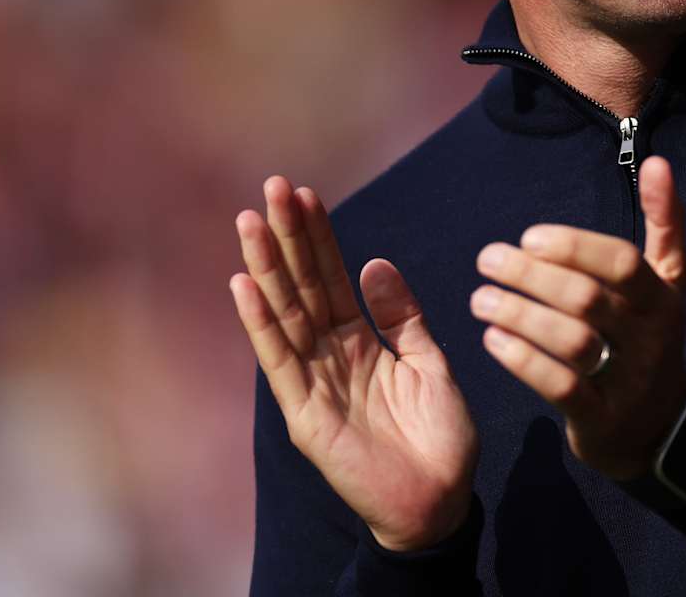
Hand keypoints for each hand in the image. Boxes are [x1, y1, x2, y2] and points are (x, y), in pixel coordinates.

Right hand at [230, 177, 478, 551]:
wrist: (441, 500)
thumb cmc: (438, 436)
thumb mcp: (428, 362)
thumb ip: (402, 315)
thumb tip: (373, 262)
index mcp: (359, 341)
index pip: (331, 277)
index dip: (319, 236)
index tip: (305, 192)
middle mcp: (330, 355)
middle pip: (302, 286)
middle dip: (288, 237)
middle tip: (271, 186)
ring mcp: (314, 382)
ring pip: (284, 314)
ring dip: (266, 268)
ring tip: (250, 221)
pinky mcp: (305, 415)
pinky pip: (280, 362)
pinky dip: (261, 325)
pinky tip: (244, 286)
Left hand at [469, 155, 685, 478]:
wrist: (656, 427)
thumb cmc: (647, 337)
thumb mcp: (667, 282)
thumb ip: (664, 222)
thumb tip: (658, 162)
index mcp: (663, 297)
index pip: (622, 263)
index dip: (575, 247)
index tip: (530, 236)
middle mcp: (650, 337)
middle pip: (588, 298)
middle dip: (532, 276)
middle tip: (488, 259)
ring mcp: (627, 380)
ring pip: (572, 341)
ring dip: (520, 315)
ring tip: (479, 298)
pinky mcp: (601, 417)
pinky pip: (561, 387)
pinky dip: (523, 360)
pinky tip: (491, 338)